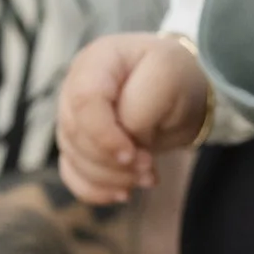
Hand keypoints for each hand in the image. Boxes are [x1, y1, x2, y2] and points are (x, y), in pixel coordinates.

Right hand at [58, 33, 208, 204]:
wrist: (180, 93)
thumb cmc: (175, 77)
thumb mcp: (168, 78)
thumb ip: (140, 108)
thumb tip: (124, 141)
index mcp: (96, 61)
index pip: (83, 101)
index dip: (103, 135)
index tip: (133, 154)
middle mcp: (75, 87)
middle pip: (75, 134)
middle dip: (112, 160)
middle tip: (149, 166)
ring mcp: (73, 116)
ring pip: (73, 157)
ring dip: (110, 177)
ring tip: (147, 176)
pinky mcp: (78, 144)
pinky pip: (72, 174)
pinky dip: (96, 190)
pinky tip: (123, 192)